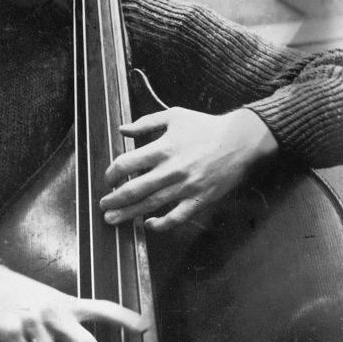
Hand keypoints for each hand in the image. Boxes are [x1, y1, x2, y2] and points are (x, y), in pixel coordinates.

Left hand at [101, 107, 277, 231]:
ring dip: (129, 214)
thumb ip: (146, 122)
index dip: (112, 173)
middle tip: (102, 206)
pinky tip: (149, 225)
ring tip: (112, 219)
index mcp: (162, 148)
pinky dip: (162, 224)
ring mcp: (185, 187)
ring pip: (151, 205)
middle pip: (134, 189)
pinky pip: (178, 217)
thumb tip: (122, 130)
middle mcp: (171, 170)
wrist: (240, 140)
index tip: (107, 179)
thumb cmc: (205, 127)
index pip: (127, 164)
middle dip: (114, 200)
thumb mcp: (174, 116)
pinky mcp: (200, 199)